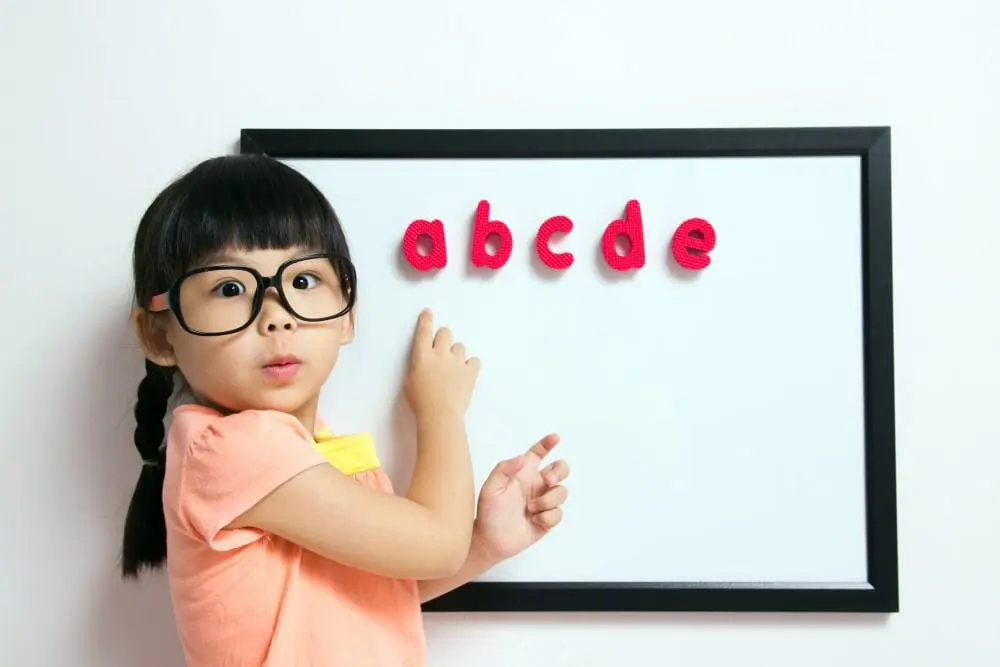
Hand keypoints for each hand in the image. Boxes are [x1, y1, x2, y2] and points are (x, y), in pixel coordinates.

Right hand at [404, 308, 480, 419]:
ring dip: (456, 353)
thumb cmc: (421, 402)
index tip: (428, 312)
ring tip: (453, 368)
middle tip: (441, 349)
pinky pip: (474, 360)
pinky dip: (470, 365)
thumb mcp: (409, 383)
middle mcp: (440, 354)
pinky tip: (466, 373)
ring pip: (460, 346)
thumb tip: (424, 365)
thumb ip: (417, 368)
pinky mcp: (470, 372)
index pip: (423, 332)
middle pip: (445, 333)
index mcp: (422, 356)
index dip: (426, 320)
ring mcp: (457, 362)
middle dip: (443, 337)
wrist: (440, 415)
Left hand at [472, 434, 569, 562]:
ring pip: (561, 492)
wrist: (490, 541)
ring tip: (531, 508)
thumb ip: (504, 469)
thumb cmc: (488, 513)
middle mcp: (535, 486)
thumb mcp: (490, 487)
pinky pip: (558, 513)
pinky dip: (547, 517)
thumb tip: (522, 457)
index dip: (547, 444)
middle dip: (559, 471)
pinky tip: (534, 520)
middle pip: (560, 469)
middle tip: (547, 480)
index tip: (554, 438)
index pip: (538, 453)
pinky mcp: (547, 520)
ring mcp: (543, 502)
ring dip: (548, 500)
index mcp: (522, 474)